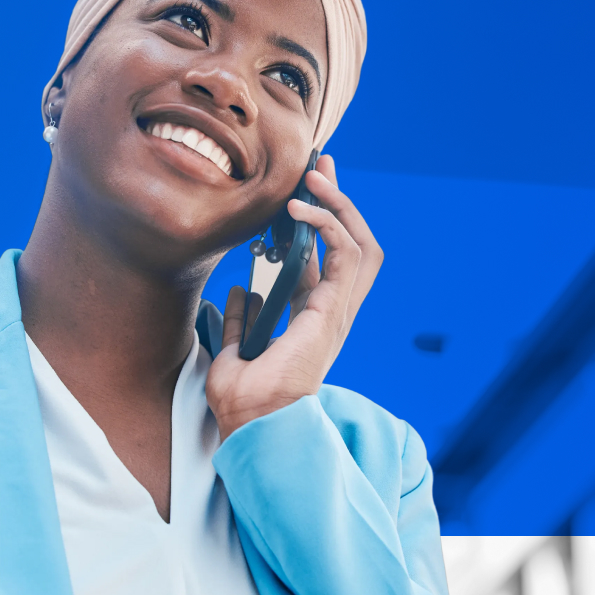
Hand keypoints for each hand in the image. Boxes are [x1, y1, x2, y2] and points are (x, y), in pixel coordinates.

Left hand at [206, 154, 383, 440]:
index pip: (329, 258)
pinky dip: (328, 224)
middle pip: (353, 244)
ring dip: (340, 206)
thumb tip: (238, 293)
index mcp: (313, 318)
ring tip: (315, 179)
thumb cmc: (245, 401)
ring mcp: (338, 311)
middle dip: (340, 202)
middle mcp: (332, 312)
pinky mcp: (334, 310)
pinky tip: (301, 210)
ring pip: (360, 243)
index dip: (321, 222)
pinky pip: (345, 255)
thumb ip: (241, 321)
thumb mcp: (234, 350)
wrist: (253, 425)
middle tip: (319, 169)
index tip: (302, 191)